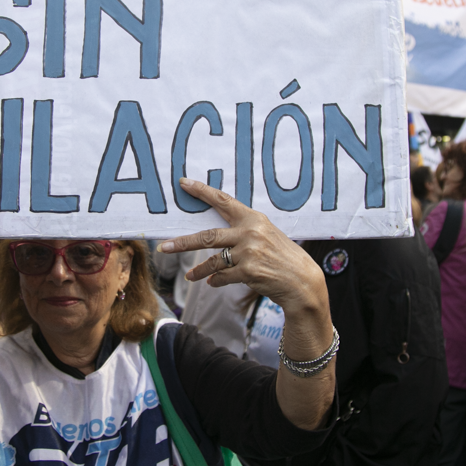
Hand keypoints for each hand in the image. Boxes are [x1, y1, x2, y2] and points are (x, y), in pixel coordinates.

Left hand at [157, 178, 325, 313]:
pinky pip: (222, 276)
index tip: (183, 183)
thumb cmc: (283, 257)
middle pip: (207, 236)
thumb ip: (243, 232)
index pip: (223, 201)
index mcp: (253, 219)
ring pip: (213, 261)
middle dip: (182, 243)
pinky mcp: (248, 271)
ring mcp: (249, 252)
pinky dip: (215, 280)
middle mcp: (250, 233)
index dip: (202, 191)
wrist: (302, 281)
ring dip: (198, 270)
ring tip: (191, 277)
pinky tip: (213, 282)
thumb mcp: (266, 235)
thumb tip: (215, 236)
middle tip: (164, 247)